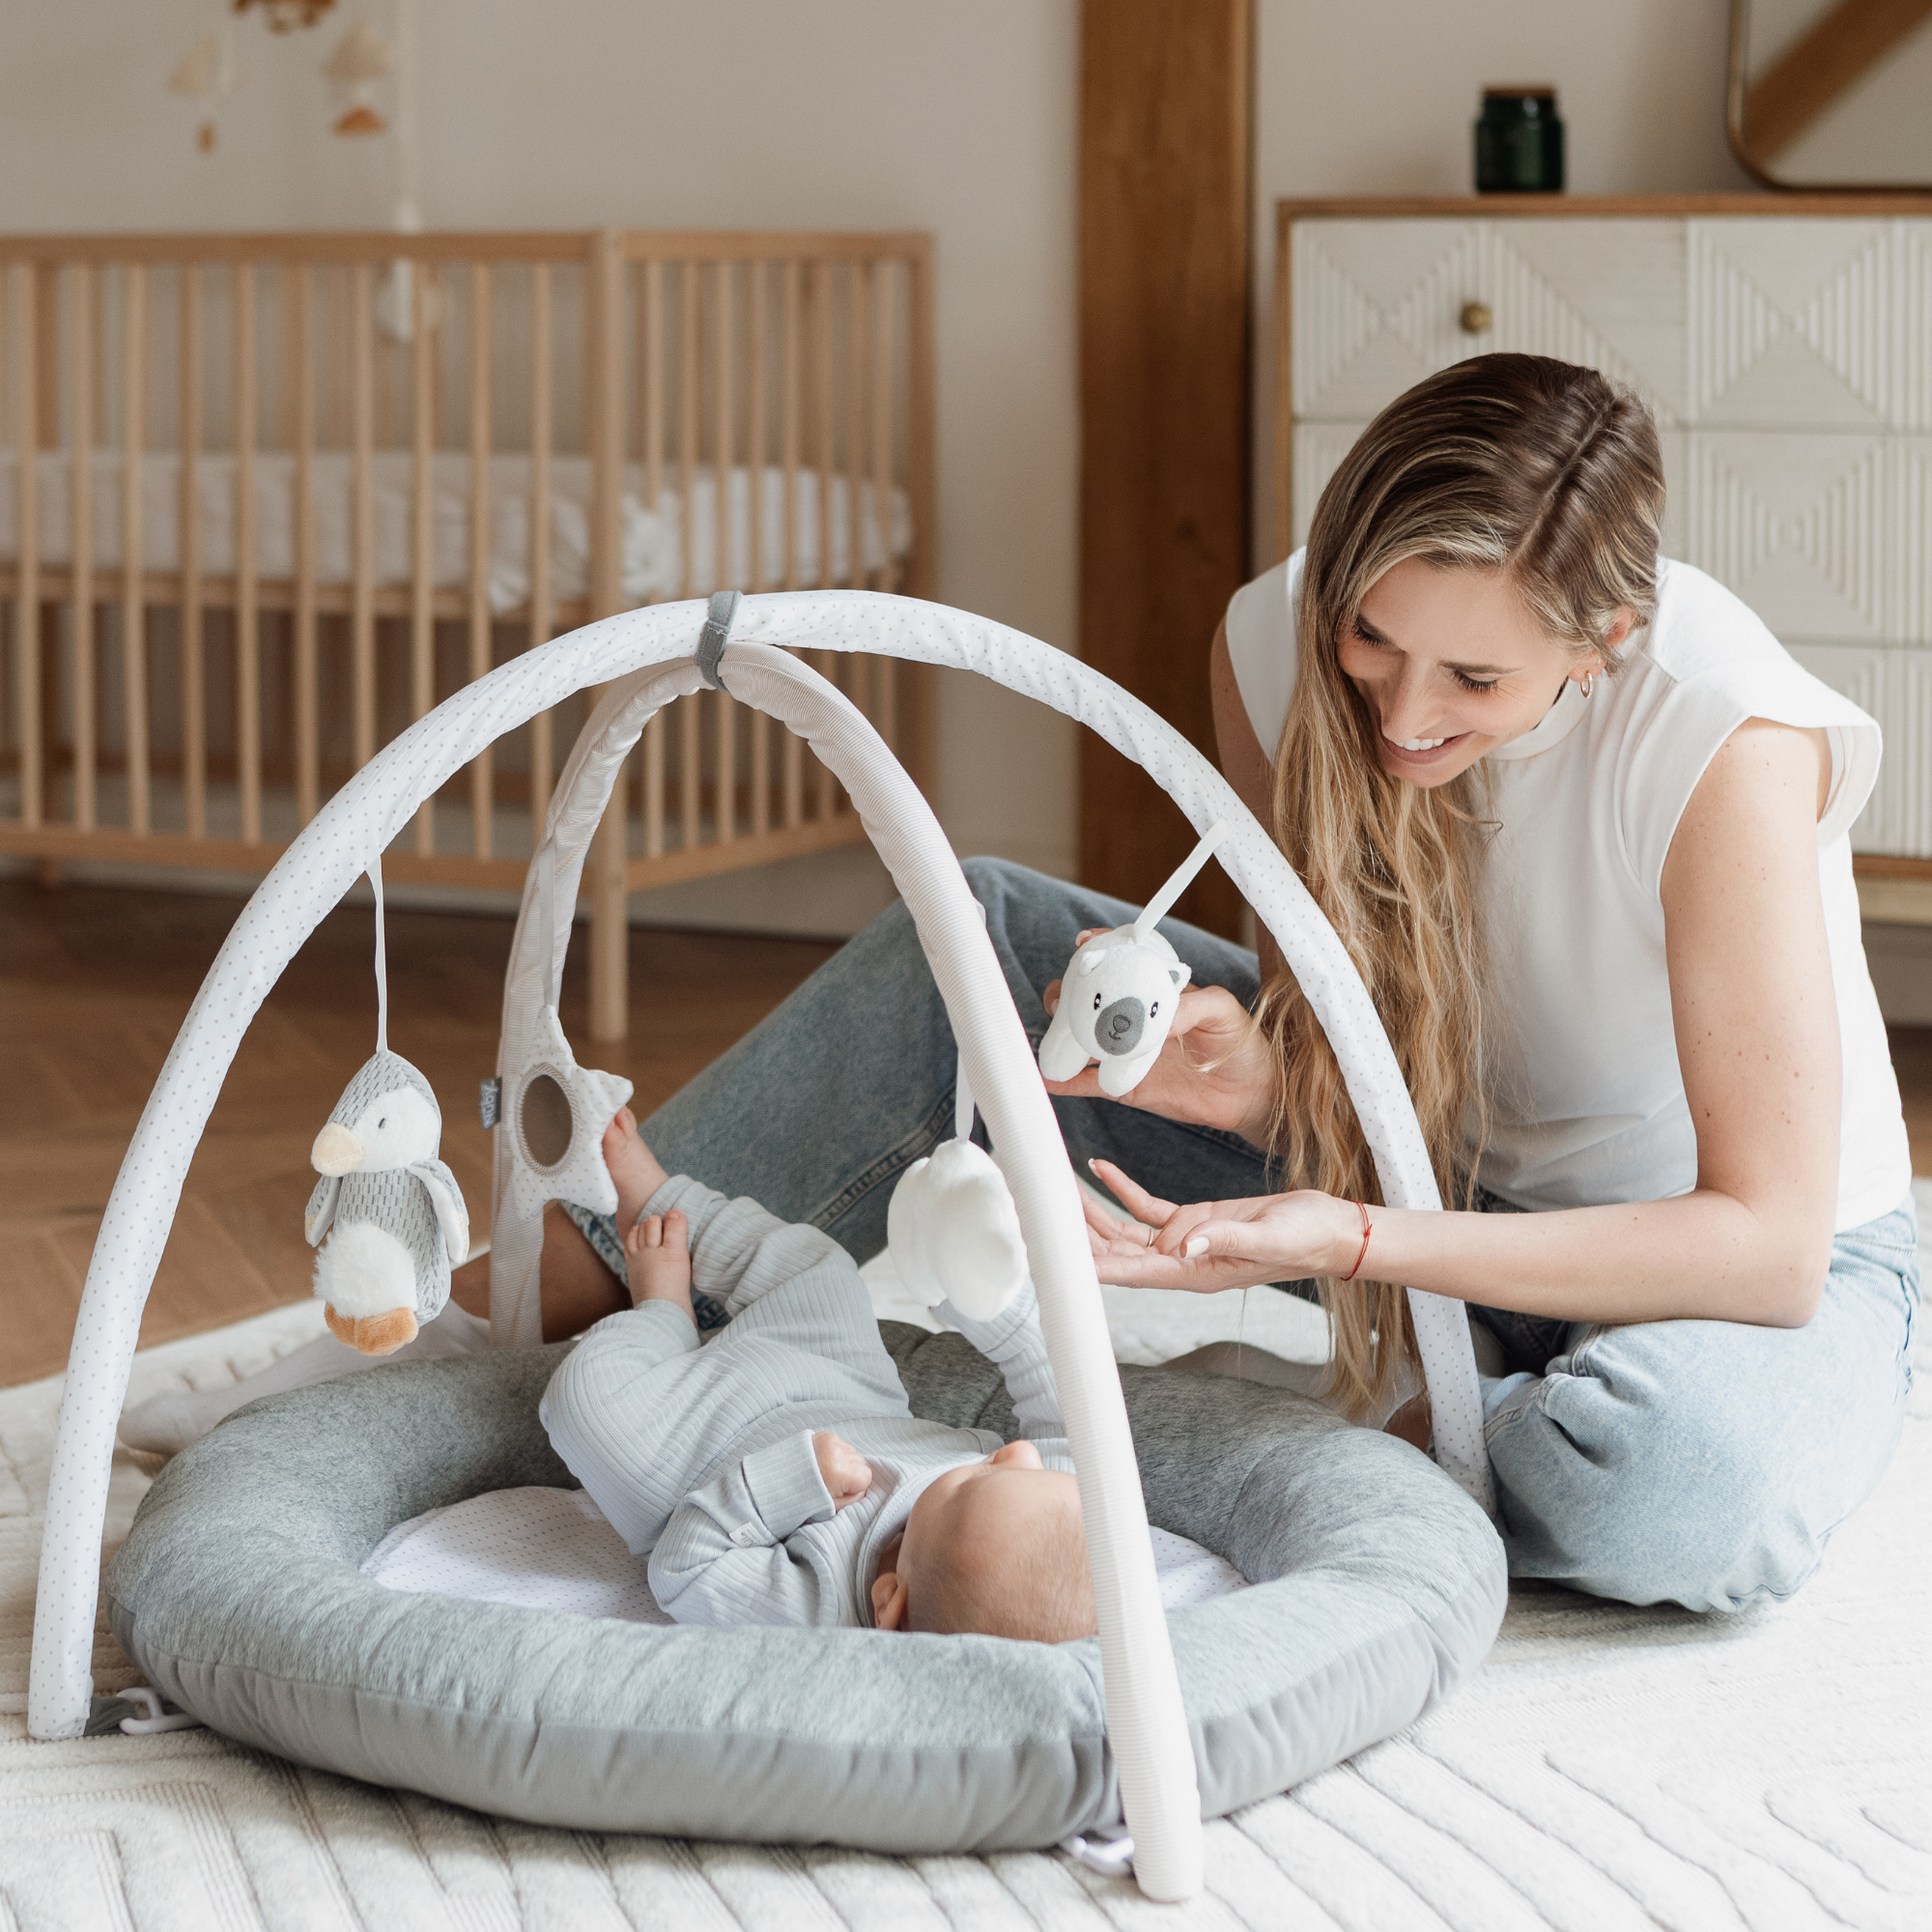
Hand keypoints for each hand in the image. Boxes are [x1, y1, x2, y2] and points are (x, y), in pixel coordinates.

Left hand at [812, 1431, 873, 1509]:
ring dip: (842, 1462)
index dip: (853, 1487)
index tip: (838, 1490)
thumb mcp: (835, 1507)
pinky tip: (823, 1461)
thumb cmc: (807, 1498)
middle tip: (830, 1481)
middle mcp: (838, 1452)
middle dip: (849, 1473)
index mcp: (842, 1472)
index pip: (866, 1477)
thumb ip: (855, 1498)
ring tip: (825, 1471)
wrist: (781, 1481)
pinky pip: (841, 1445)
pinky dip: (835, 1453)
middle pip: (859, 1463)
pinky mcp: (826, 1435)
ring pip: (851, 1453)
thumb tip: (863, 1487)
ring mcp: (832, 1441)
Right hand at [1042, 932, 1276, 1142]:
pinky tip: (1047, 1078)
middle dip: (1067, 993)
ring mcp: (1126, 1053)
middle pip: (1089, 999)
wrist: (1250, 1095)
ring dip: (1060, 1035)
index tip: (1084, 943)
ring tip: (1051, 1038)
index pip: (1123, 963)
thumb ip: (1192, 1006)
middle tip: (1062, 999)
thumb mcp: (1224, 1012)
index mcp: (1157, 992)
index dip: (1099, 949)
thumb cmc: (1242, 1044)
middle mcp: (1135, 1018)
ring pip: (1082, 1038)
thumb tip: (1156, 1017)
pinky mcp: (1124, 1086)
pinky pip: (1088, 1082)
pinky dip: (1065, 1081)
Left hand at [1083, 1158, 1358, 1293]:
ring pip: (1125, 1230)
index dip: (1094, 1267)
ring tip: (1061, 1189)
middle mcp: (1182, 1261)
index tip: (1060, 1261)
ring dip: (1094, 1212)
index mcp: (1195, 1273)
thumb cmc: (1308, 1239)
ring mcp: (1186, 1241)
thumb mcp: (1268, 1238)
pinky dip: (1123, 1190)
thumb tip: (1181, 1246)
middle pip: (1118, 1252)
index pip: (1133, 1273)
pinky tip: (1102, 1170)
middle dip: (1082, 1236)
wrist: (1331, 1228)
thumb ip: (1224, 1241)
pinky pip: (1148, 1208)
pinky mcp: (1195, 1220)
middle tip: (1046, 1212)